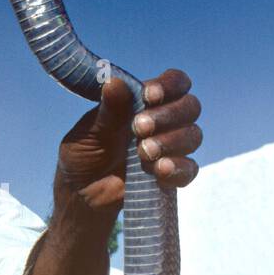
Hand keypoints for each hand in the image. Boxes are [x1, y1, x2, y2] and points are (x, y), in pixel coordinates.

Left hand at [54, 68, 201, 213]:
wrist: (80, 192)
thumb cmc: (83, 155)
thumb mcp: (88, 132)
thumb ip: (107, 110)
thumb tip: (115, 82)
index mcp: (144, 102)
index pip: (175, 82)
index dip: (170, 85)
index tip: (149, 96)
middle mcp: (164, 122)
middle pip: (191, 106)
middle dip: (168, 115)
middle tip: (138, 128)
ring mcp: (170, 149)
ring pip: (193, 136)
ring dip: (171, 141)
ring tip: (143, 152)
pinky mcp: (171, 176)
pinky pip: (189, 169)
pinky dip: (177, 168)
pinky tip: (158, 170)